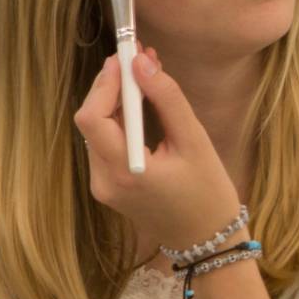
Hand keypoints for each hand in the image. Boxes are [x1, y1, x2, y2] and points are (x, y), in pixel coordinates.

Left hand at [72, 48, 240, 254]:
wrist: (207, 240)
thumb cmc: (208, 193)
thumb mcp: (195, 141)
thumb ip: (167, 99)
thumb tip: (142, 62)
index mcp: (126, 172)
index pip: (93, 118)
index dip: (105, 83)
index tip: (127, 57)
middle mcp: (104, 180)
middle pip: (90, 121)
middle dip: (110, 86)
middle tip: (137, 59)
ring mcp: (103, 186)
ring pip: (96, 131)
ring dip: (115, 101)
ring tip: (144, 79)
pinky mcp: (107, 187)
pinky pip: (105, 144)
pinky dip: (119, 121)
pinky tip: (140, 108)